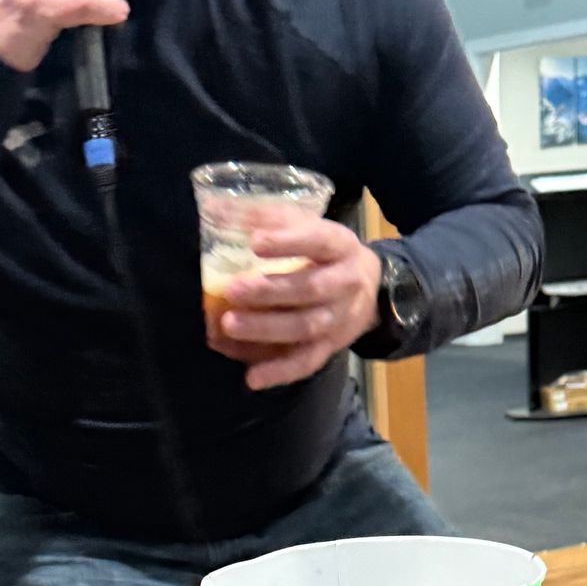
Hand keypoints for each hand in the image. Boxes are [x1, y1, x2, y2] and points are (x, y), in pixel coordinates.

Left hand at [215, 211, 382, 390]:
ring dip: (266, 329)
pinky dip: (280, 372)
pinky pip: (306, 362)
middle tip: (232, 288)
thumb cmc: (324, 251)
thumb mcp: (308, 226)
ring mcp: (339, 319)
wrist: (372, 288)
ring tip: (229, 325)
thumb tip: (214, 207)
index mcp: (340, 246)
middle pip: (309, 289)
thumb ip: (267, 218)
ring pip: (305, 327)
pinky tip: (251, 378)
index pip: (318, 242)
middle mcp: (345, 283)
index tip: (255, 242)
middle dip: (269, 291)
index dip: (288, 242)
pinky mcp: (330, 347)